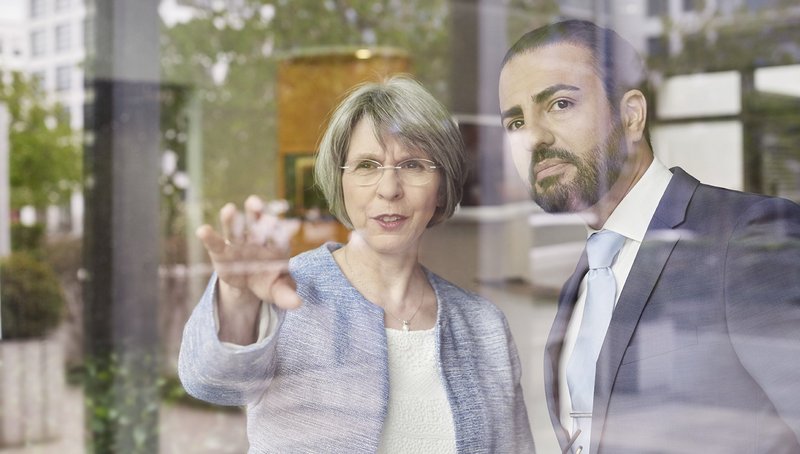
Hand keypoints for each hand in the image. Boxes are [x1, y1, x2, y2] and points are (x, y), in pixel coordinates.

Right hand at [196, 195, 302, 310]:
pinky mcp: (222, 251)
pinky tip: (203, 230)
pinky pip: (215, 243)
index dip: (279, 229)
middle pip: (257, 223)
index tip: (279, 224)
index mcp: (276, 246)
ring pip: (235, 228)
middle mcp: (257, 239)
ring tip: (229, 210)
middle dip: (256, 213)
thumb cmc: (268, 281)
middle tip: (254, 202)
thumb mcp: (278, 290)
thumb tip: (297, 304)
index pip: (279, 235)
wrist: (249, 284)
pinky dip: (209, 237)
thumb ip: (286, 294)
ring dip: (232, 219)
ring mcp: (238, 243)